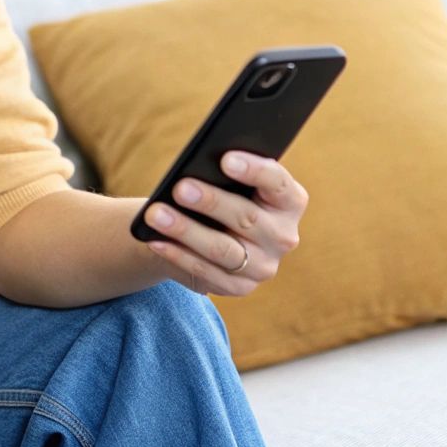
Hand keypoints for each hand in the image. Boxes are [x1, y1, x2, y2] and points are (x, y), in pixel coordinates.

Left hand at [140, 152, 306, 296]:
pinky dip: (178, 255)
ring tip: (156, 214)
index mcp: (291, 201)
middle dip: (211, 202)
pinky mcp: (241, 286)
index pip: (277, 183)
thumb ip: (227, 173)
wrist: (217, 232)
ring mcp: (265, 266)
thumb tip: (198, 165)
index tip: (225, 159)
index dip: (254, 170)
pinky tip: (156, 241)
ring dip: (187, 231)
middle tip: (179, 187)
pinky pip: (207, 272)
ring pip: (224, 249)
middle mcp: (283, 236)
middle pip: (247, 218)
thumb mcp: (235, 181)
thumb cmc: (226, 192)